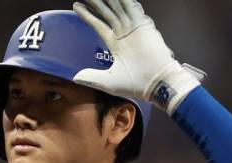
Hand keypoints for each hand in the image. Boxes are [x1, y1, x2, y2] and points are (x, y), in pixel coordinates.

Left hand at [72, 0, 204, 114]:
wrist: (156, 84)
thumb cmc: (136, 84)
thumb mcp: (109, 82)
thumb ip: (92, 78)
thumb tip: (75, 77)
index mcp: (115, 44)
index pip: (98, 24)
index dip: (88, 15)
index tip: (77, 5)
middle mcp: (124, 34)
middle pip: (107, 12)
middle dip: (97, 2)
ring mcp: (134, 28)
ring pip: (117, 8)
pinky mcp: (143, 26)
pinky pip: (132, 8)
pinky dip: (124, 1)